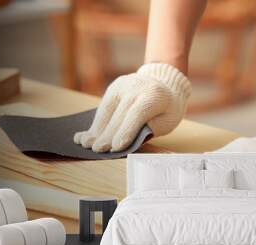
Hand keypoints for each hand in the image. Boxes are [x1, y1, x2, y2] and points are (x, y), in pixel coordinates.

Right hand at [74, 63, 190, 151]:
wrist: (165, 83)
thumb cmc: (167, 108)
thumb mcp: (167, 121)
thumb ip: (150, 129)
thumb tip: (129, 139)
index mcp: (154, 95)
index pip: (137, 114)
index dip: (125, 131)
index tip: (115, 148)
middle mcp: (136, 86)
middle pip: (119, 114)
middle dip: (108, 134)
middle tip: (97, 150)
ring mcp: (123, 84)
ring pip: (107, 110)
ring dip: (97, 128)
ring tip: (87, 144)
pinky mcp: (114, 87)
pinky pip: (104, 106)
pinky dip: (97, 121)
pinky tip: (89, 134)